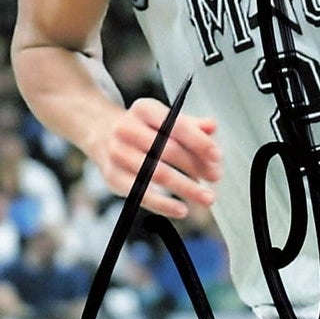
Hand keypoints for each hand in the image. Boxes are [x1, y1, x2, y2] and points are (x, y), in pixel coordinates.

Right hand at [89, 97, 221, 219]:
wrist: (102, 134)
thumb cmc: (144, 128)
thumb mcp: (165, 119)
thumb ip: (190, 125)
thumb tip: (212, 127)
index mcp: (144, 109)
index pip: (175, 125)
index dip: (199, 142)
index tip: (217, 156)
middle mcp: (127, 129)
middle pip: (167, 150)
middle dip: (196, 166)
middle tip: (216, 177)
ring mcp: (117, 153)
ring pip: (156, 174)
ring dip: (186, 188)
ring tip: (206, 197)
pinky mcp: (112, 177)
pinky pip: (141, 194)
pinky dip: (163, 204)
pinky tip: (182, 209)